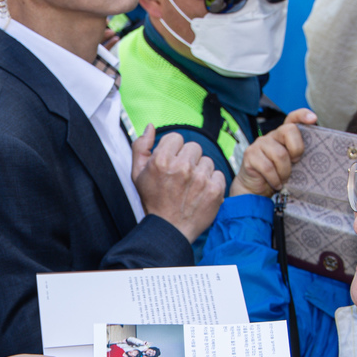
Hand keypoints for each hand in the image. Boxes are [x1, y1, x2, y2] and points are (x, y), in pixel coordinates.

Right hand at [132, 126, 225, 241]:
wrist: (169, 229)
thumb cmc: (153, 203)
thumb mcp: (137, 174)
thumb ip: (140, 147)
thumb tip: (150, 127)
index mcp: (162, 160)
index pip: (176, 138)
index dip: (173, 150)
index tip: (172, 163)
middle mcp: (182, 167)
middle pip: (193, 147)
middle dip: (188, 159)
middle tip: (181, 176)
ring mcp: (200, 178)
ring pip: (207, 160)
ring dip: (200, 171)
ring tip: (191, 186)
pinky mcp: (215, 189)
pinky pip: (218, 174)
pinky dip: (212, 183)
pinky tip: (201, 192)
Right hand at [230, 109, 314, 197]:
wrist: (256, 189)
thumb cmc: (277, 175)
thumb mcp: (292, 164)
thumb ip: (299, 155)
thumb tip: (317, 153)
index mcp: (283, 135)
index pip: (292, 118)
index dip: (302, 115)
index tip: (313, 119)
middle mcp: (271, 136)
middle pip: (289, 131)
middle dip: (297, 149)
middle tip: (295, 163)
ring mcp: (259, 144)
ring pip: (279, 154)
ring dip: (285, 171)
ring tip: (283, 179)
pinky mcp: (250, 154)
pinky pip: (268, 167)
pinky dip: (275, 179)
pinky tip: (276, 183)